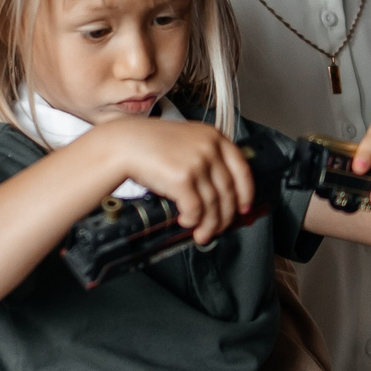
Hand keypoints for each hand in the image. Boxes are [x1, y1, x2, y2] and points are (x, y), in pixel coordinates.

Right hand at [90, 120, 255, 245]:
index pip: (242, 168)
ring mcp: (198, 163)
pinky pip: (196, 208)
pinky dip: (193, 220)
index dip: (246, 192)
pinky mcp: (183, 178)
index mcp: (214, 137)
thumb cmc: (151, 144)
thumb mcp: (186, 141)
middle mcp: (209, 148)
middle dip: (225, 216)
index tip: (244, 207)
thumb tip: (219, 190)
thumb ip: (206, 157)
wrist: (124, 144)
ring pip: (214, 204)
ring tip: (201, 234)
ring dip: (209, 224)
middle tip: (219, 228)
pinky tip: (186, 222)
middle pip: (228, 191)